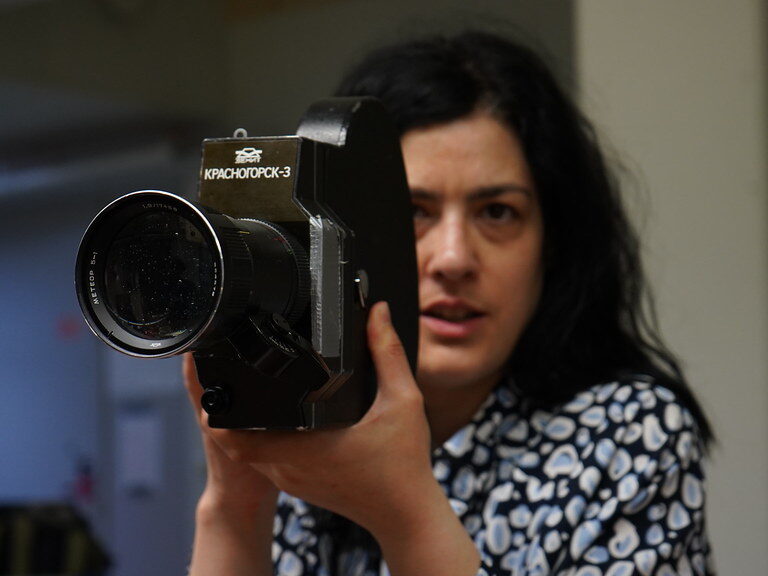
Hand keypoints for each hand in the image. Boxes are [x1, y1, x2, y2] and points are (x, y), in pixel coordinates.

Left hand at [200, 301, 433, 534]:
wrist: (407, 515)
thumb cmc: (405, 464)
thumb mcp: (402, 400)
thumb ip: (387, 352)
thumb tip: (377, 312)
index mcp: (304, 449)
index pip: (235, 437)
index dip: (219, 413)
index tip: (217, 383)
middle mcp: (290, 469)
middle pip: (237, 441)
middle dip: (229, 411)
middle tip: (231, 374)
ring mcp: (293, 482)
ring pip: (252, 452)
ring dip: (247, 426)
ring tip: (253, 391)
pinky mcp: (301, 487)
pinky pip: (269, 461)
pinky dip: (266, 440)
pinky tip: (283, 418)